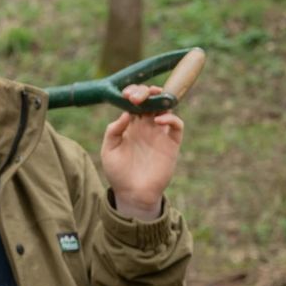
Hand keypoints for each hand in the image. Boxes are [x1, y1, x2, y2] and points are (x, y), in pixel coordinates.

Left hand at [101, 84, 183, 219]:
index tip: (125, 94)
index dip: (132, 93)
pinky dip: (171, 118)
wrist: (132, 193)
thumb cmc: (118, 173)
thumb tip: (125, 113)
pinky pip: (177, 126)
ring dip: (161, 99)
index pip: (135, 102)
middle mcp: (147, 126)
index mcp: (131, 125)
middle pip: (151, 100)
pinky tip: (158, 121)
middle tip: (136, 95)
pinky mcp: (171, 144)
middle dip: (145, 92)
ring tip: (150, 99)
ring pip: (166, 108)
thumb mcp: (109, 150)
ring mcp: (160, 134)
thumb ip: (113, 131)